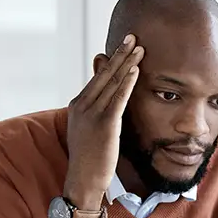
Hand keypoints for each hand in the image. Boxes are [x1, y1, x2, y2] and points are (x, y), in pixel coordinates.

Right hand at [63, 34, 144, 210]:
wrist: (83, 180)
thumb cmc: (90, 160)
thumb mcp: (91, 132)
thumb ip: (99, 115)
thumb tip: (110, 104)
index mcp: (78, 105)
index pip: (98, 78)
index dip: (112, 61)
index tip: (124, 47)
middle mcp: (82, 105)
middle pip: (104, 74)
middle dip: (120, 54)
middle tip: (133, 37)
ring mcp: (91, 113)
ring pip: (112, 82)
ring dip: (127, 63)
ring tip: (139, 48)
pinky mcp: (104, 124)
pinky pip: (118, 98)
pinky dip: (127, 82)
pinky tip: (135, 70)